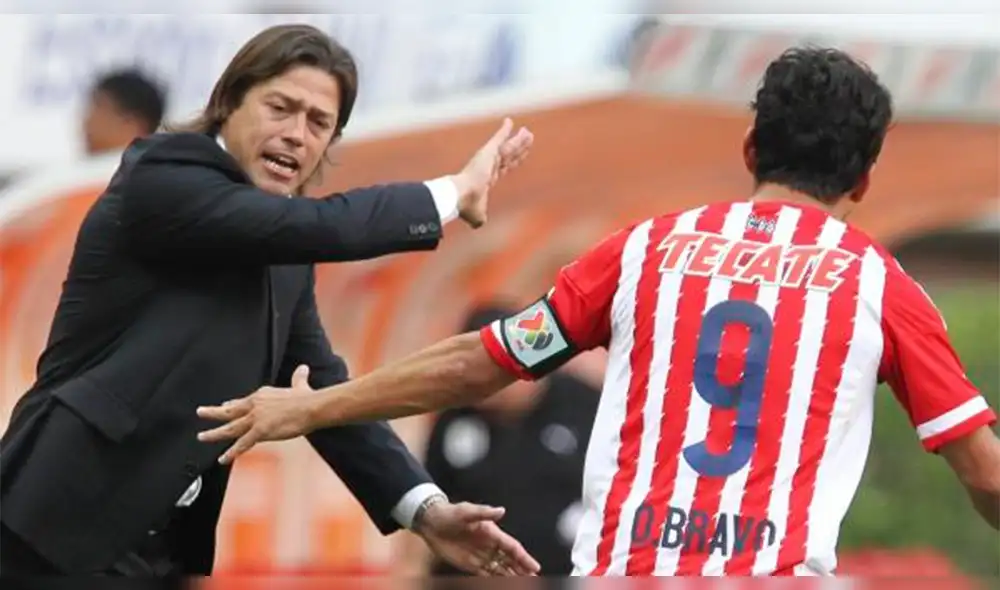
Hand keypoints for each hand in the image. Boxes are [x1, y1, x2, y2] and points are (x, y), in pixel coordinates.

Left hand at [196, 364, 316, 463]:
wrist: (312, 407)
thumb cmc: (307, 398)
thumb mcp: (300, 384)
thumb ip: (299, 377)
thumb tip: (303, 368)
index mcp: (262, 395)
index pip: (242, 401)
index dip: (231, 404)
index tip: (224, 405)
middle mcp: (255, 405)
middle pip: (229, 411)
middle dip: (213, 412)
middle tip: (200, 412)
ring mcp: (256, 419)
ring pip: (230, 428)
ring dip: (214, 433)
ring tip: (201, 437)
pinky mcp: (260, 431)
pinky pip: (242, 444)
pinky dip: (231, 453)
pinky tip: (222, 459)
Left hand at [415, 498, 540, 575]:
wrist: (430, 522)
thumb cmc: (449, 513)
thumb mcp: (466, 511)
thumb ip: (484, 512)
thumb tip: (501, 511)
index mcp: (491, 532)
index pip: (512, 547)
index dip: (524, 557)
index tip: (535, 567)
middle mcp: (489, 544)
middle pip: (510, 560)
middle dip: (522, 569)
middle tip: (534, 579)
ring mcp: (480, 555)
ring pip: (501, 568)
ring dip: (512, 576)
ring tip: (524, 584)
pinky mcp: (470, 564)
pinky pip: (486, 574)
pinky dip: (496, 580)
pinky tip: (504, 585)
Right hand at [452, 117, 533, 228]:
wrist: (461, 196)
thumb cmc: (467, 206)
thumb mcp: (477, 216)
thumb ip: (480, 218)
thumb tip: (478, 225)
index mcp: (487, 180)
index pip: (504, 168)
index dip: (513, 162)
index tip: (519, 156)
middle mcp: (489, 167)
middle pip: (509, 155)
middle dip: (519, 148)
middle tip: (527, 138)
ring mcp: (489, 159)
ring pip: (509, 147)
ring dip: (519, 140)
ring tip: (528, 132)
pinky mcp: (487, 152)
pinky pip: (499, 138)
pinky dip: (504, 130)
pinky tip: (510, 121)